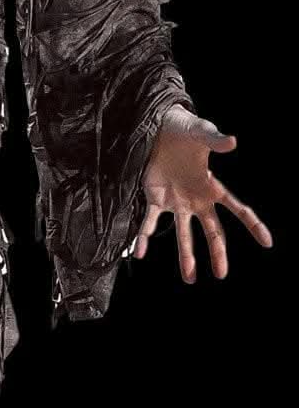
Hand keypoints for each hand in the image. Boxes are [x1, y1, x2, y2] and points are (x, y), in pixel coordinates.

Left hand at [133, 102, 272, 282]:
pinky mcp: (156, 200)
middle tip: (222, 275)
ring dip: (186, 257)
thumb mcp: (201, 133)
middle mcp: (197, 200)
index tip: (267, 243)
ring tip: (190, 279)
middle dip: (218, 252)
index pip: (238, 209)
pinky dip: (144, 238)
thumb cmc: (186, 130)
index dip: (253, 225)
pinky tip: (139, 254)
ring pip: (184, 235)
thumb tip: (233, 141)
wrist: (159, 128)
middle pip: (213, 231)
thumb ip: (215, 140)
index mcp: (212, 187)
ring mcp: (177, 203)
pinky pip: (149, 223)